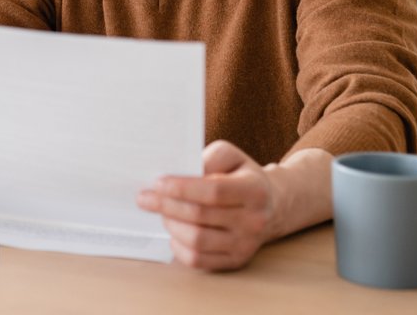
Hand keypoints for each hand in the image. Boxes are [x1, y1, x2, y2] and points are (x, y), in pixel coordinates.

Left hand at [137, 140, 273, 270]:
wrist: (270, 206)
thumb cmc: (241, 177)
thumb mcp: (231, 156)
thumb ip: (209, 158)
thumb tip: (181, 173)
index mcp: (255, 190)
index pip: (213, 191)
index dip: (181, 188)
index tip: (158, 183)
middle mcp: (254, 220)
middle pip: (200, 216)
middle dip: (166, 205)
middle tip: (145, 198)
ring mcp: (245, 244)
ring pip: (196, 240)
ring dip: (171, 224)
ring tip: (162, 212)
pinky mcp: (235, 261)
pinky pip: (198, 260)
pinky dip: (178, 246)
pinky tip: (174, 232)